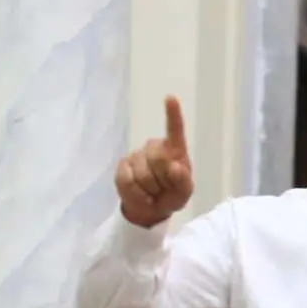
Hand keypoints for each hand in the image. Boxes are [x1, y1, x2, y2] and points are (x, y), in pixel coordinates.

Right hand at [115, 96, 193, 227]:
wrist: (150, 210)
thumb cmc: (171, 195)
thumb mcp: (184, 193)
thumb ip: (183, 181)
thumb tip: (175, 167)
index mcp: (175, 150)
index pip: (174, 130)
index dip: (173, 114)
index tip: (171, 98)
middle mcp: (155, 147)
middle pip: (158, 158)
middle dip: (162, 179)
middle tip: (164, 189)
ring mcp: (137, 155)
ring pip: (142, 173)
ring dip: (150, 189)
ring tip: (153, 193)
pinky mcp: (122, 166)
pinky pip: (127, 180)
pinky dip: (136, 194)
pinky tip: (142, 196)